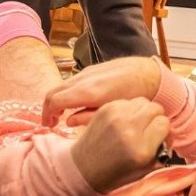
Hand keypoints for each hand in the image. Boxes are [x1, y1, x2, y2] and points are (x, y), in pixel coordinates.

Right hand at [41, 56, 161, 127]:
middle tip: (51, 123)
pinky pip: (71, 81)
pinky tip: (73, 104)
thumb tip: (69, 122)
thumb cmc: (134, 95)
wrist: (148, 73)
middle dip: (48, 108)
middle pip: (54, 91)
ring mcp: (86, 72)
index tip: (49, 126)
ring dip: (57, 100)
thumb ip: (89, 118)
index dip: (47, 115)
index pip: (54, 100)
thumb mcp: (113, 113)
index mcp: (88, 91)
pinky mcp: (91, 69)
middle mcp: (84, 79)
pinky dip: (66, 93)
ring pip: (62, 85)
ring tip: (60, 116)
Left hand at [70, 98, 170, 191]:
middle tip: (149, 129)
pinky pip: (128, 101)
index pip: (164, 123)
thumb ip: (160, 148)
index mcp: (141, 149)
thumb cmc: (114, 173)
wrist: (82, 169)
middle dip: (155, 118)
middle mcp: (129, 130)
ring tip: (136, 124)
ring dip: (143, 111)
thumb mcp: (144, 169)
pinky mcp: (106, 109)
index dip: (163, 131)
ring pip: (142, 101)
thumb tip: (167, 132)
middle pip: (155, 108)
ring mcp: (116, 117)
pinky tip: (123, 122)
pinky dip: (129, 109)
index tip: (158, 138)